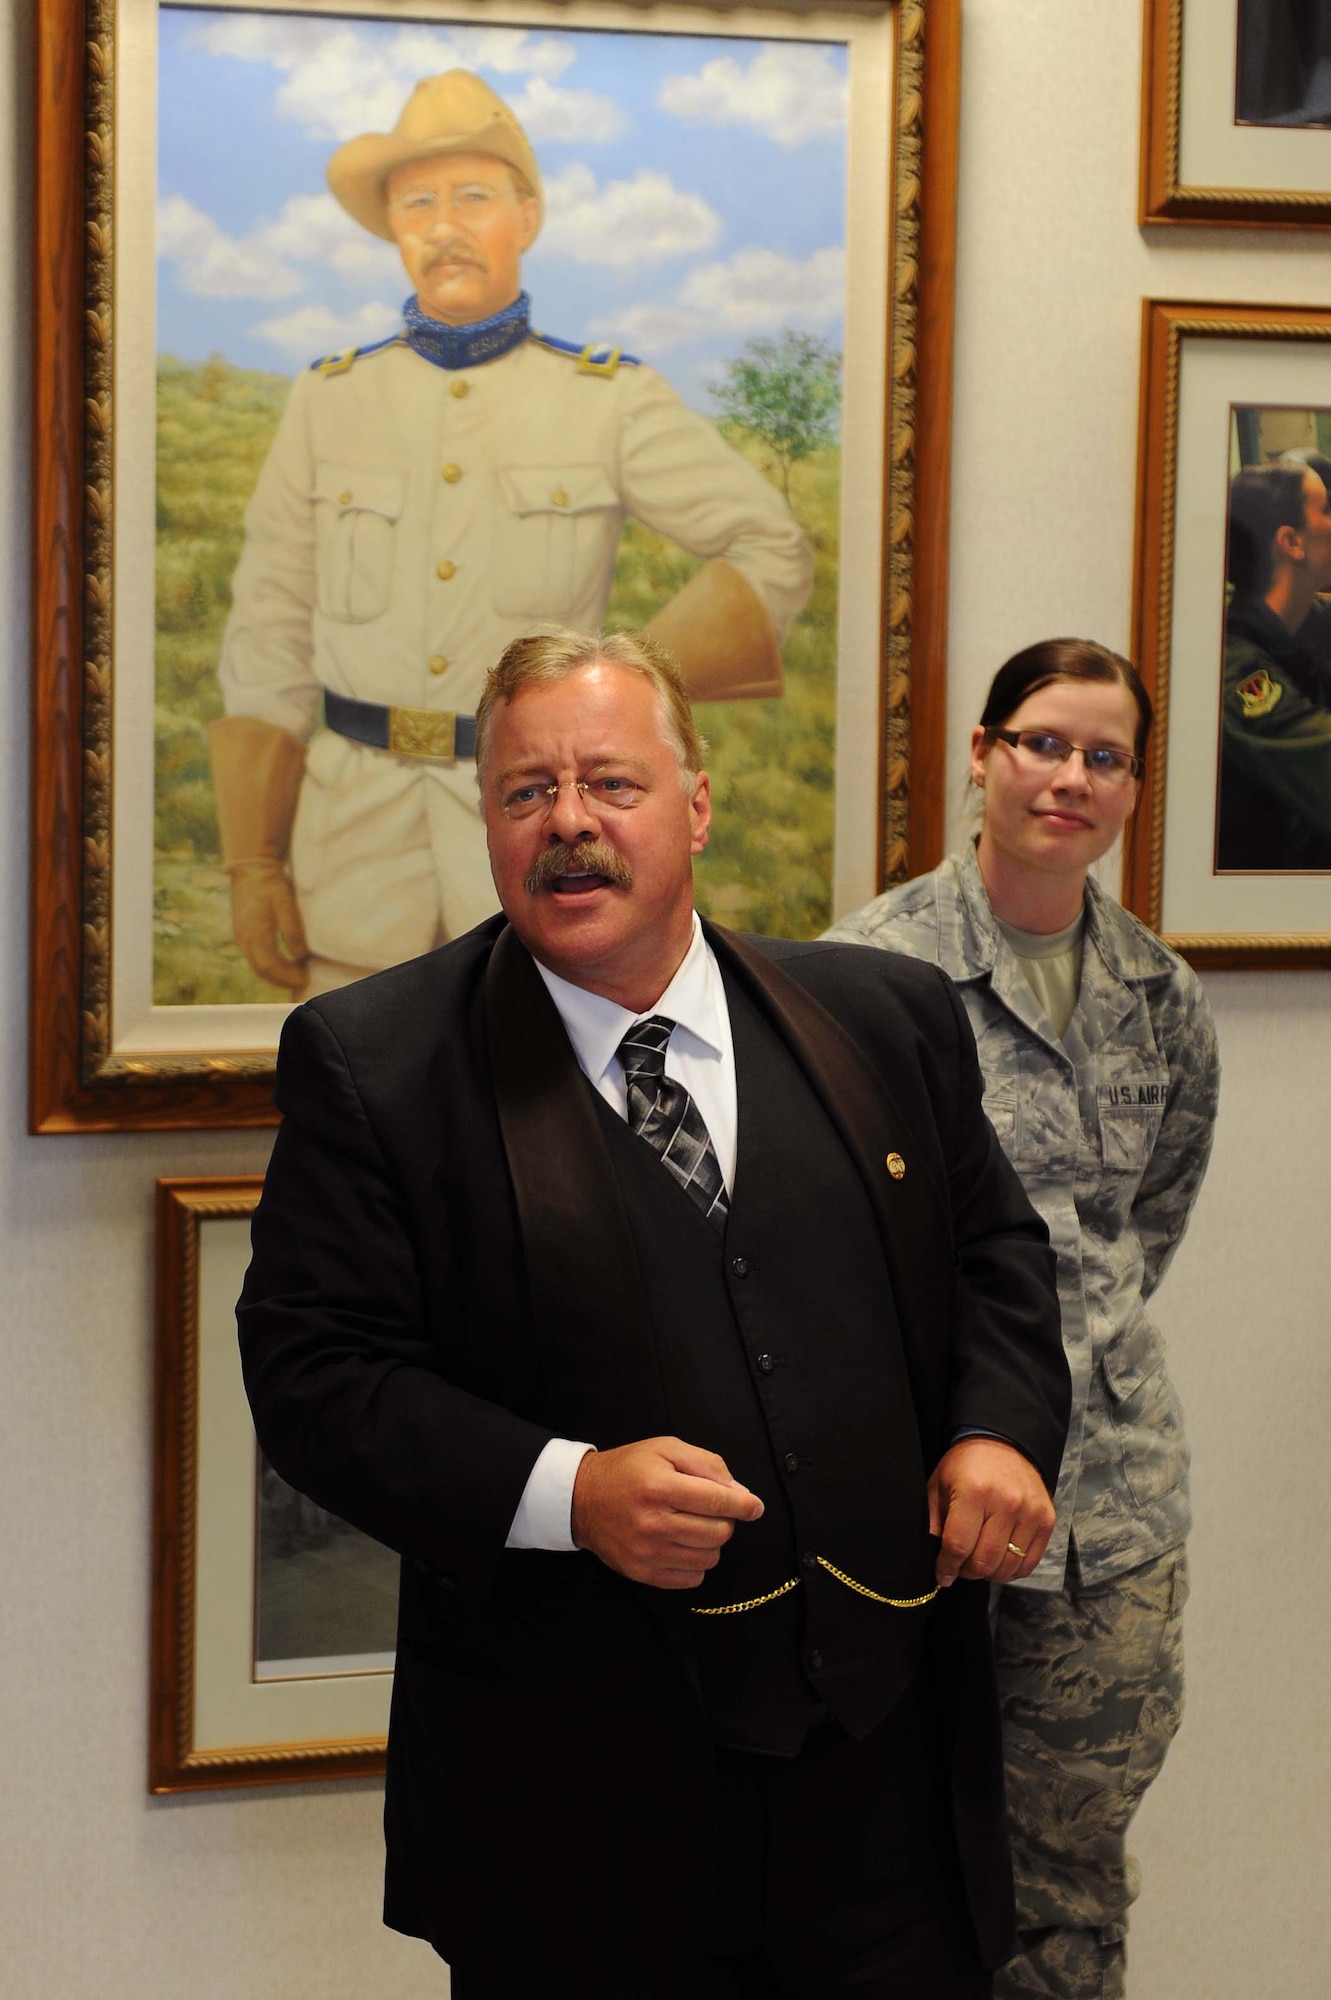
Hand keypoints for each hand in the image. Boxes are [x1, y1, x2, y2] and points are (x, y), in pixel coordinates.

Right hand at [229, 859, 309, 990]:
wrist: (250, 868)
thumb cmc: (269, 883)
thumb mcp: (285, 902)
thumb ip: (292, 930)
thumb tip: (300, 956)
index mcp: (255, 933)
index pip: (270, 966)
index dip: (288, 976)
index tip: (305, 979)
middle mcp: (244, 939)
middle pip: (262, 971)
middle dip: (283, 981)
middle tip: (303, 982)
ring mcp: (242, 938)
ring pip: (258, 966)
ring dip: (277, 975)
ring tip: (297, 976)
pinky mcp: (243, 934)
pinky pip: (256, 958)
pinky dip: (271, 967)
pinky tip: (285, 964)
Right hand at [571, 1437, 763, 1589]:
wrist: (582, 1499)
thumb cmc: (629, 1469)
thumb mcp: (665, 1449)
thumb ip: (706, 1464)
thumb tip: (740, 1493)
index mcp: (660, 1486)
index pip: (717, 1502)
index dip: (744, 1505)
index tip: (755, 1507)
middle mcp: (653, 1522)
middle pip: (718, 1532)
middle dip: (725, 1520)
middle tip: (710, 1510)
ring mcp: (647, 1552)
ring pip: (708, 1558)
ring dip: (710, 1542)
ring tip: (694, 1526)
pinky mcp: (642, 1573)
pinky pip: (691, 1579)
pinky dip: (696, 1563)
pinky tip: (682, 1545)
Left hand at [927, 1438, 1054, 1588]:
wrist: (1003, 1443)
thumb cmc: (965, 1466)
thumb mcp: (939, 1486)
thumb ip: (934, 1521)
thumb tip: (932, 1556)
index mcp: (974, 1493)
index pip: (958, 1546)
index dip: (947, 1567)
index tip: (942, 1575)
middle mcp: (1006, 1503)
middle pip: (984, 1562)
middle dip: (966, 1572)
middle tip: (960, 1566)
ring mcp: (1030, 1513)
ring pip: (1007, 1567)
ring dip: (989, 1573)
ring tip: (978, 1561)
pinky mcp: (1046, 1520)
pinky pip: (1028, 1563)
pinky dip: (1011, 1570)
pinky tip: (999, 1559)